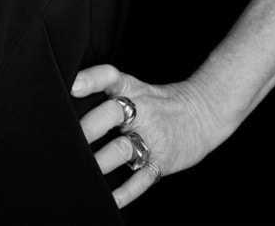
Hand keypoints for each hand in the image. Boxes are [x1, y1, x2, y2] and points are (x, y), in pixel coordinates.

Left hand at [71, 64, 227, 210]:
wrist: (203, 113)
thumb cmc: (161, 102)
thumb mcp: (138, 88)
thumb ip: (109, 94)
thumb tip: (70, 103)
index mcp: (132, 89)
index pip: (110, 77)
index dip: (92, 79)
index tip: (74, 86)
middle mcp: (141, 110)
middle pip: (112, 113)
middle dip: (90, 127)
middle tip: (72, 138)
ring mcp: (152, 136)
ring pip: (123, 148)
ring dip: (101, 161)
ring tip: (82, 170)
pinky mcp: (161, 161)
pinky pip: (142, 178)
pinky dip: (126, 191)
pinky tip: (111, 198)